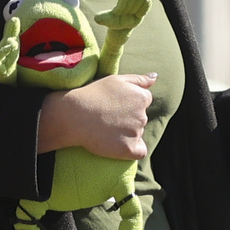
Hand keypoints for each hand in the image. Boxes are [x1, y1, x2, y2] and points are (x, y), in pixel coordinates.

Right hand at [38, 74, 153, 158]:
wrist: (73, 115)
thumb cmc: (92, 94)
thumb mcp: (116, 79)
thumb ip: (139, 79)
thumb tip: (155, 77)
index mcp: (142, 97)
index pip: (143, 103)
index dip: (128, 105)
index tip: (113, 107)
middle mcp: (143, 115)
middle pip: (140, 119)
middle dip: (128, 119)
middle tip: (107, 118)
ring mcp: (136, 132)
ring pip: (137, 134)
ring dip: (126, 133)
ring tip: (106, 129)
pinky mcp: (129, 149)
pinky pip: (139, 152)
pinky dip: (131, 150)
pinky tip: (117, 144)